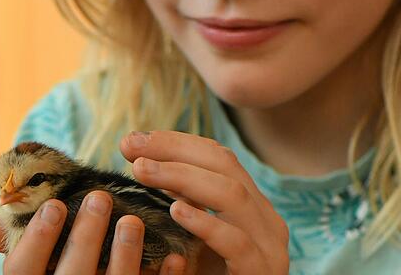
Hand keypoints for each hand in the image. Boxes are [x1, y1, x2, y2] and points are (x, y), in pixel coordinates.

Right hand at [0, 191, 186, 273]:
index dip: (36, 240)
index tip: (53, 205)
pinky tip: (176, 257)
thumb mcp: (35, 268)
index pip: (23, 272)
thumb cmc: (59, 273)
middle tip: (99, 197)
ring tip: (131, 221)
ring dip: (125, 255)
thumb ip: (19, 246)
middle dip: (85, 237)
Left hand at [121, 131, 289, 274]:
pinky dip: (205, 223)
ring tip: (142, 172)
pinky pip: (236, 243)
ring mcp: (269, 245)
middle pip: (225, 166)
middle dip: (174, 151)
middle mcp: (266, 219)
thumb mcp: (192, 241)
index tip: (133, 140)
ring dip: (182, 178)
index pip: (217, 157)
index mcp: (252, 206)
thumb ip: (179, 206)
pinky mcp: (262, 272)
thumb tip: (141, 162)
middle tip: (130, 149)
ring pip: (232, 195)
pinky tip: (174, 211)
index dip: (175, 142)